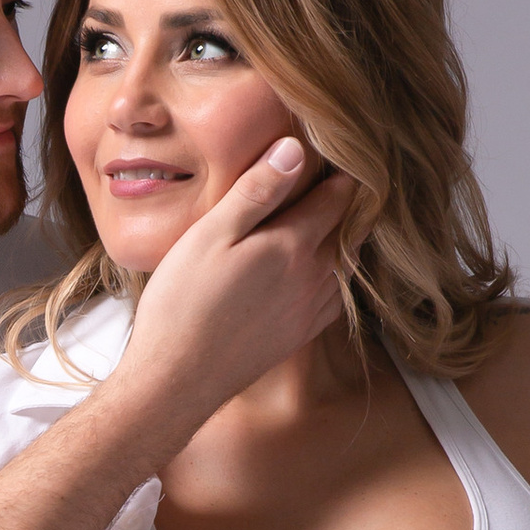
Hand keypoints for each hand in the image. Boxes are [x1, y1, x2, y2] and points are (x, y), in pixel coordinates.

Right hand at [114, 140, 348, 441]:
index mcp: (293, 246)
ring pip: (346, 265)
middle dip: (350, 203)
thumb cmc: (184, 304)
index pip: (337, 198)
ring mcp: (310, 310)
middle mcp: (313, 278)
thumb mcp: (212, 234)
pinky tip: (321, 271)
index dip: (343, 173)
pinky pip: (336, 297)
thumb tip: (295, 150)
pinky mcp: (300, 334)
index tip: (342, 154)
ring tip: (337, 219)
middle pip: (349, 230)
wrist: (178, 379)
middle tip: (345, 180)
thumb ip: (257, 191)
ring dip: (346, 239)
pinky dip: (337, 275)